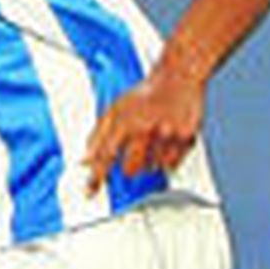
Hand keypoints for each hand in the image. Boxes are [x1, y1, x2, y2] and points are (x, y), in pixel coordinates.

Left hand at [81, 65, 204, 195]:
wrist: (177, 77)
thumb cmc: (146, 94)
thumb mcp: (116, 109)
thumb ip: (98, 136)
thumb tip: (84, 160)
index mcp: (124, 120)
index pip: (104, 156)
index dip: (96, 177)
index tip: (90, 192)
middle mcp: (144, 128)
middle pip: (130, 169)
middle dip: (129, 167)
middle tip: (135, 153)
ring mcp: (165, 134)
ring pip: (152, 168)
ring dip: (151, 161)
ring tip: (154, 140)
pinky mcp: (185, 138)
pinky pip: (172, 164)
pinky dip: (168, 159)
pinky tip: (167, 142)